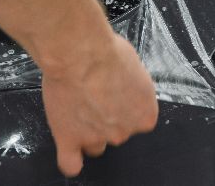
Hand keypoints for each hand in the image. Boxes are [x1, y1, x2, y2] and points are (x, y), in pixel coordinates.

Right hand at [42, 34, 157, 176]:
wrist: (80, 54)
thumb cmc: (107, 51)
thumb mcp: (132, 62)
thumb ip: (130, 83)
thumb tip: (122, 81)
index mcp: (144, 113)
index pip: (138, 119)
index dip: (125, 106)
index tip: (116, 94)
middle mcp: (124, 130)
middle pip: (116, 132)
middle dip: (107, 118)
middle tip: (94, 95)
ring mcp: (97, 137)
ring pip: (94, 146)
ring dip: (89, 132)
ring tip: (78, 109)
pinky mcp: (70, 138)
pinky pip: (70, 163)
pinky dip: (70, 161)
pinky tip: (70, 151)